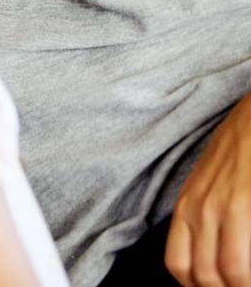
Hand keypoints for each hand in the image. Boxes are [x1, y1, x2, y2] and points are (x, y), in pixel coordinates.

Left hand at [167, 96, 250, 285]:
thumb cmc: (238, 151)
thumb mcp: (211, 184)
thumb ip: (207, 218)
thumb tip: (217, 256)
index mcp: (186, 206)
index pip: (179, 265)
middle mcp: (197, 209)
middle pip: (201, 276)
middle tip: (237, 285)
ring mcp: (220, 207)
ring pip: (225, 274)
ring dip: (238, 284)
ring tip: (246, 281)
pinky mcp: (242, 203)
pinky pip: (241, 262)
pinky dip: (247, 276)